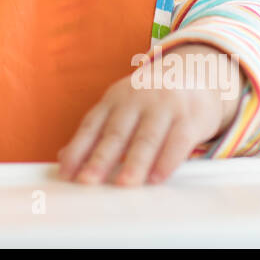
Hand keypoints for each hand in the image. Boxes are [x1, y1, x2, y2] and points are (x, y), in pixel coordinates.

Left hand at [56, 44, 241, 185]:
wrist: (195, 75)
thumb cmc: (150, 101)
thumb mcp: (121, 108)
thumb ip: (97, 132)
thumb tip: (64, 157)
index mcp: (114, 98)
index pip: (91, 125)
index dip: (77, 149)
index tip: (66, 173)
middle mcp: (137, 99)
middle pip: (116, 132)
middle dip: (100, 158)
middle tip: (88, 180)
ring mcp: (164, 106)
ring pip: (146, 138)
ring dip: (134, 163)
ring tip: (123, 184)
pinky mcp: (189, 117)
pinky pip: (177, 141)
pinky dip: (166, 161)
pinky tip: (157, 178)